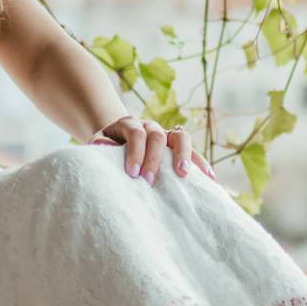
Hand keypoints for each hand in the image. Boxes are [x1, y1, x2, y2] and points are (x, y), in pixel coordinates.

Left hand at [93, 115, 213, 184]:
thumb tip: (104, 147)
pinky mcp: (177, 146)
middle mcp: (150, 126)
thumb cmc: (107, 145)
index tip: (132, 173)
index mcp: (130, 124)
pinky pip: (193, 151)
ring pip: (181, 137)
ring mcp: (167, 134)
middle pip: (157, 136)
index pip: (136, 134)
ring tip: (184, 174)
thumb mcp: (98, 142)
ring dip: (184, 155)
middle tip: (149, 181)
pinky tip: (208, 177)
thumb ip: (99, 144)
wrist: (119, 138)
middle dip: (155, 159)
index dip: (135, 152)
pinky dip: (201, 162)